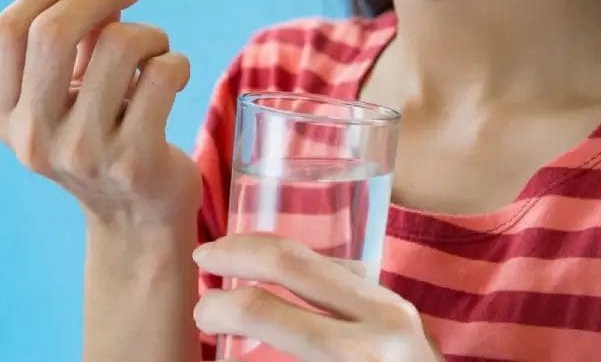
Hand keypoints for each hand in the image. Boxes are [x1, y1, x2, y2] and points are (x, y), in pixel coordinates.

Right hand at [0, 0, 200, 228]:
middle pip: (53, 33)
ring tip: (157, 51)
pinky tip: (173, 80)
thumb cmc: (110, 133)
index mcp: (6, 116)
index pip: (9, 30)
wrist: (141, 219)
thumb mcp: (79, 84)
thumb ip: (79, 27)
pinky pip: (161, 74)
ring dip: (149, 33)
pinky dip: (176, 62)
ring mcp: (82, 154)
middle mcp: (33, 138)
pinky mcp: (133, 162)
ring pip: (118, 46)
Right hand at [193, 234, 443, 361]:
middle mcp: (379, 319)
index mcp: (356, 355)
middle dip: (239, 252)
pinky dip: (302, 263)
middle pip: (293, 262)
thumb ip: (281, 359)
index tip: (201, 314)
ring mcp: (395, 305)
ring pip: (320, 255)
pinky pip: (342, 269)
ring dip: (269, 249)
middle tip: (204, 255)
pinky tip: (280, 270)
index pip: (267, 311)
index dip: (222, 308)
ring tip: (233, 253)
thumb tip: (228, 350)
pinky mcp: (400, 305)